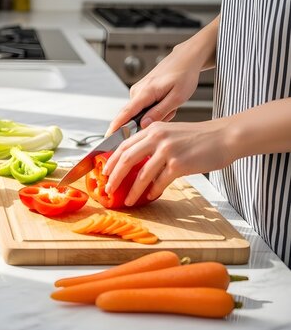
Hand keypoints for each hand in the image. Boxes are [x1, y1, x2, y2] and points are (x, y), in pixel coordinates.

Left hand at [102, 120, 233, 205]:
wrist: (224, 137)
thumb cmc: (198, 138)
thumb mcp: (170, 133)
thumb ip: (152, 143)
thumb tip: (134, 163)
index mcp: (152, 129)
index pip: (123, 145)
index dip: (111, 161)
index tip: (104, 173)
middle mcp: (157, 137)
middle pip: (126, 159)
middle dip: (114, 177)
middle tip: (108, 189)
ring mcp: (168, 150)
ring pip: (142, 174)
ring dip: (132, 190)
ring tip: (128, 200)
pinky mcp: (179, 164)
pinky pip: (160, 182)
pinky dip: (153, 191)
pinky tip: (150, 196)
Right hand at [106, 44, 204, 135]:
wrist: (185, 59)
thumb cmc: (183, 75)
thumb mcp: (177, 97)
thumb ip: (159, 112)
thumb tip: (143, 124)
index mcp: (146, 92)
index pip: (126, 112)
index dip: (116, 126)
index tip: (108, 136)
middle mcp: (137, 90)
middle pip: (134, 116)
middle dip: (150, 120)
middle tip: (171, 111)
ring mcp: (138, 90)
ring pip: (142, 113)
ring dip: (156, 113)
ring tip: (171, 104)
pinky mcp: (141, 91)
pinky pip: (144, 107)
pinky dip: (156, 108)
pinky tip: (166, 101)